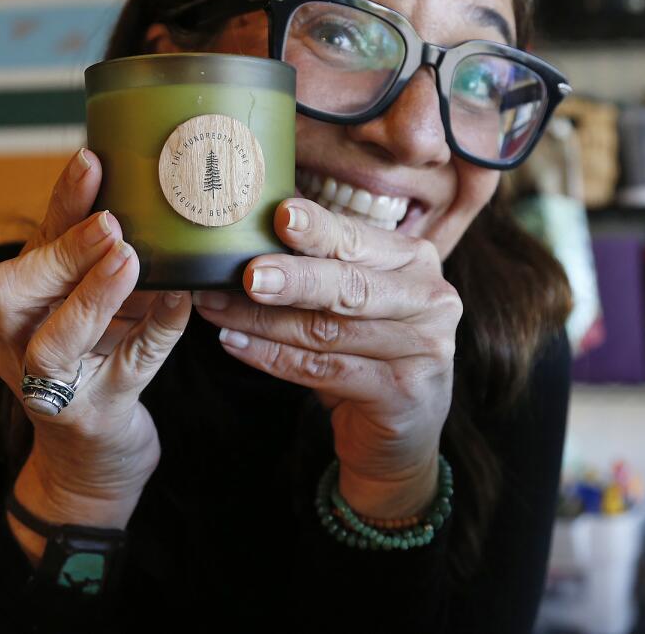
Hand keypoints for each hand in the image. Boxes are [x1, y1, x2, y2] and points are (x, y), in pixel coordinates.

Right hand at [0, 149, 191, 537]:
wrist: (91, 460)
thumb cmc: (96, 361)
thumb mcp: (91, 303)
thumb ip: (104, 258)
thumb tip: (157, 186)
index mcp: (22, 302)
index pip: (34, 243)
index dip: (62, 201)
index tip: (92, 158)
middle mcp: (18, 341)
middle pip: (11, 294)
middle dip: (61, 254)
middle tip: (111, 223)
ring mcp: (50, 386)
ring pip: (52, 344)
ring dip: (89, 298)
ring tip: (129, 260)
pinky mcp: (93, 416)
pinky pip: (124, 373)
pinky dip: (153, 336)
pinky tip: (183, 304)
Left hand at [193, 198, 458, 519]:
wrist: (402, 429)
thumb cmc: (367, 347)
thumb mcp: (355, 299)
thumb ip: (321, 265)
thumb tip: (249, 232)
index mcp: (415, 262)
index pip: (358, 240)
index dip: (318, 229)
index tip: (280, 215)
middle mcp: (428, 300)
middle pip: (349, 286)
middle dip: (294, 279)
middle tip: (248, 275)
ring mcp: (421, 350)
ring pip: (326, 331)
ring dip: (262, 321)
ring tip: (216, 309)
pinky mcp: (401, 394)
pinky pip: (322, 371)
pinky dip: (271, 357)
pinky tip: (234, 343)